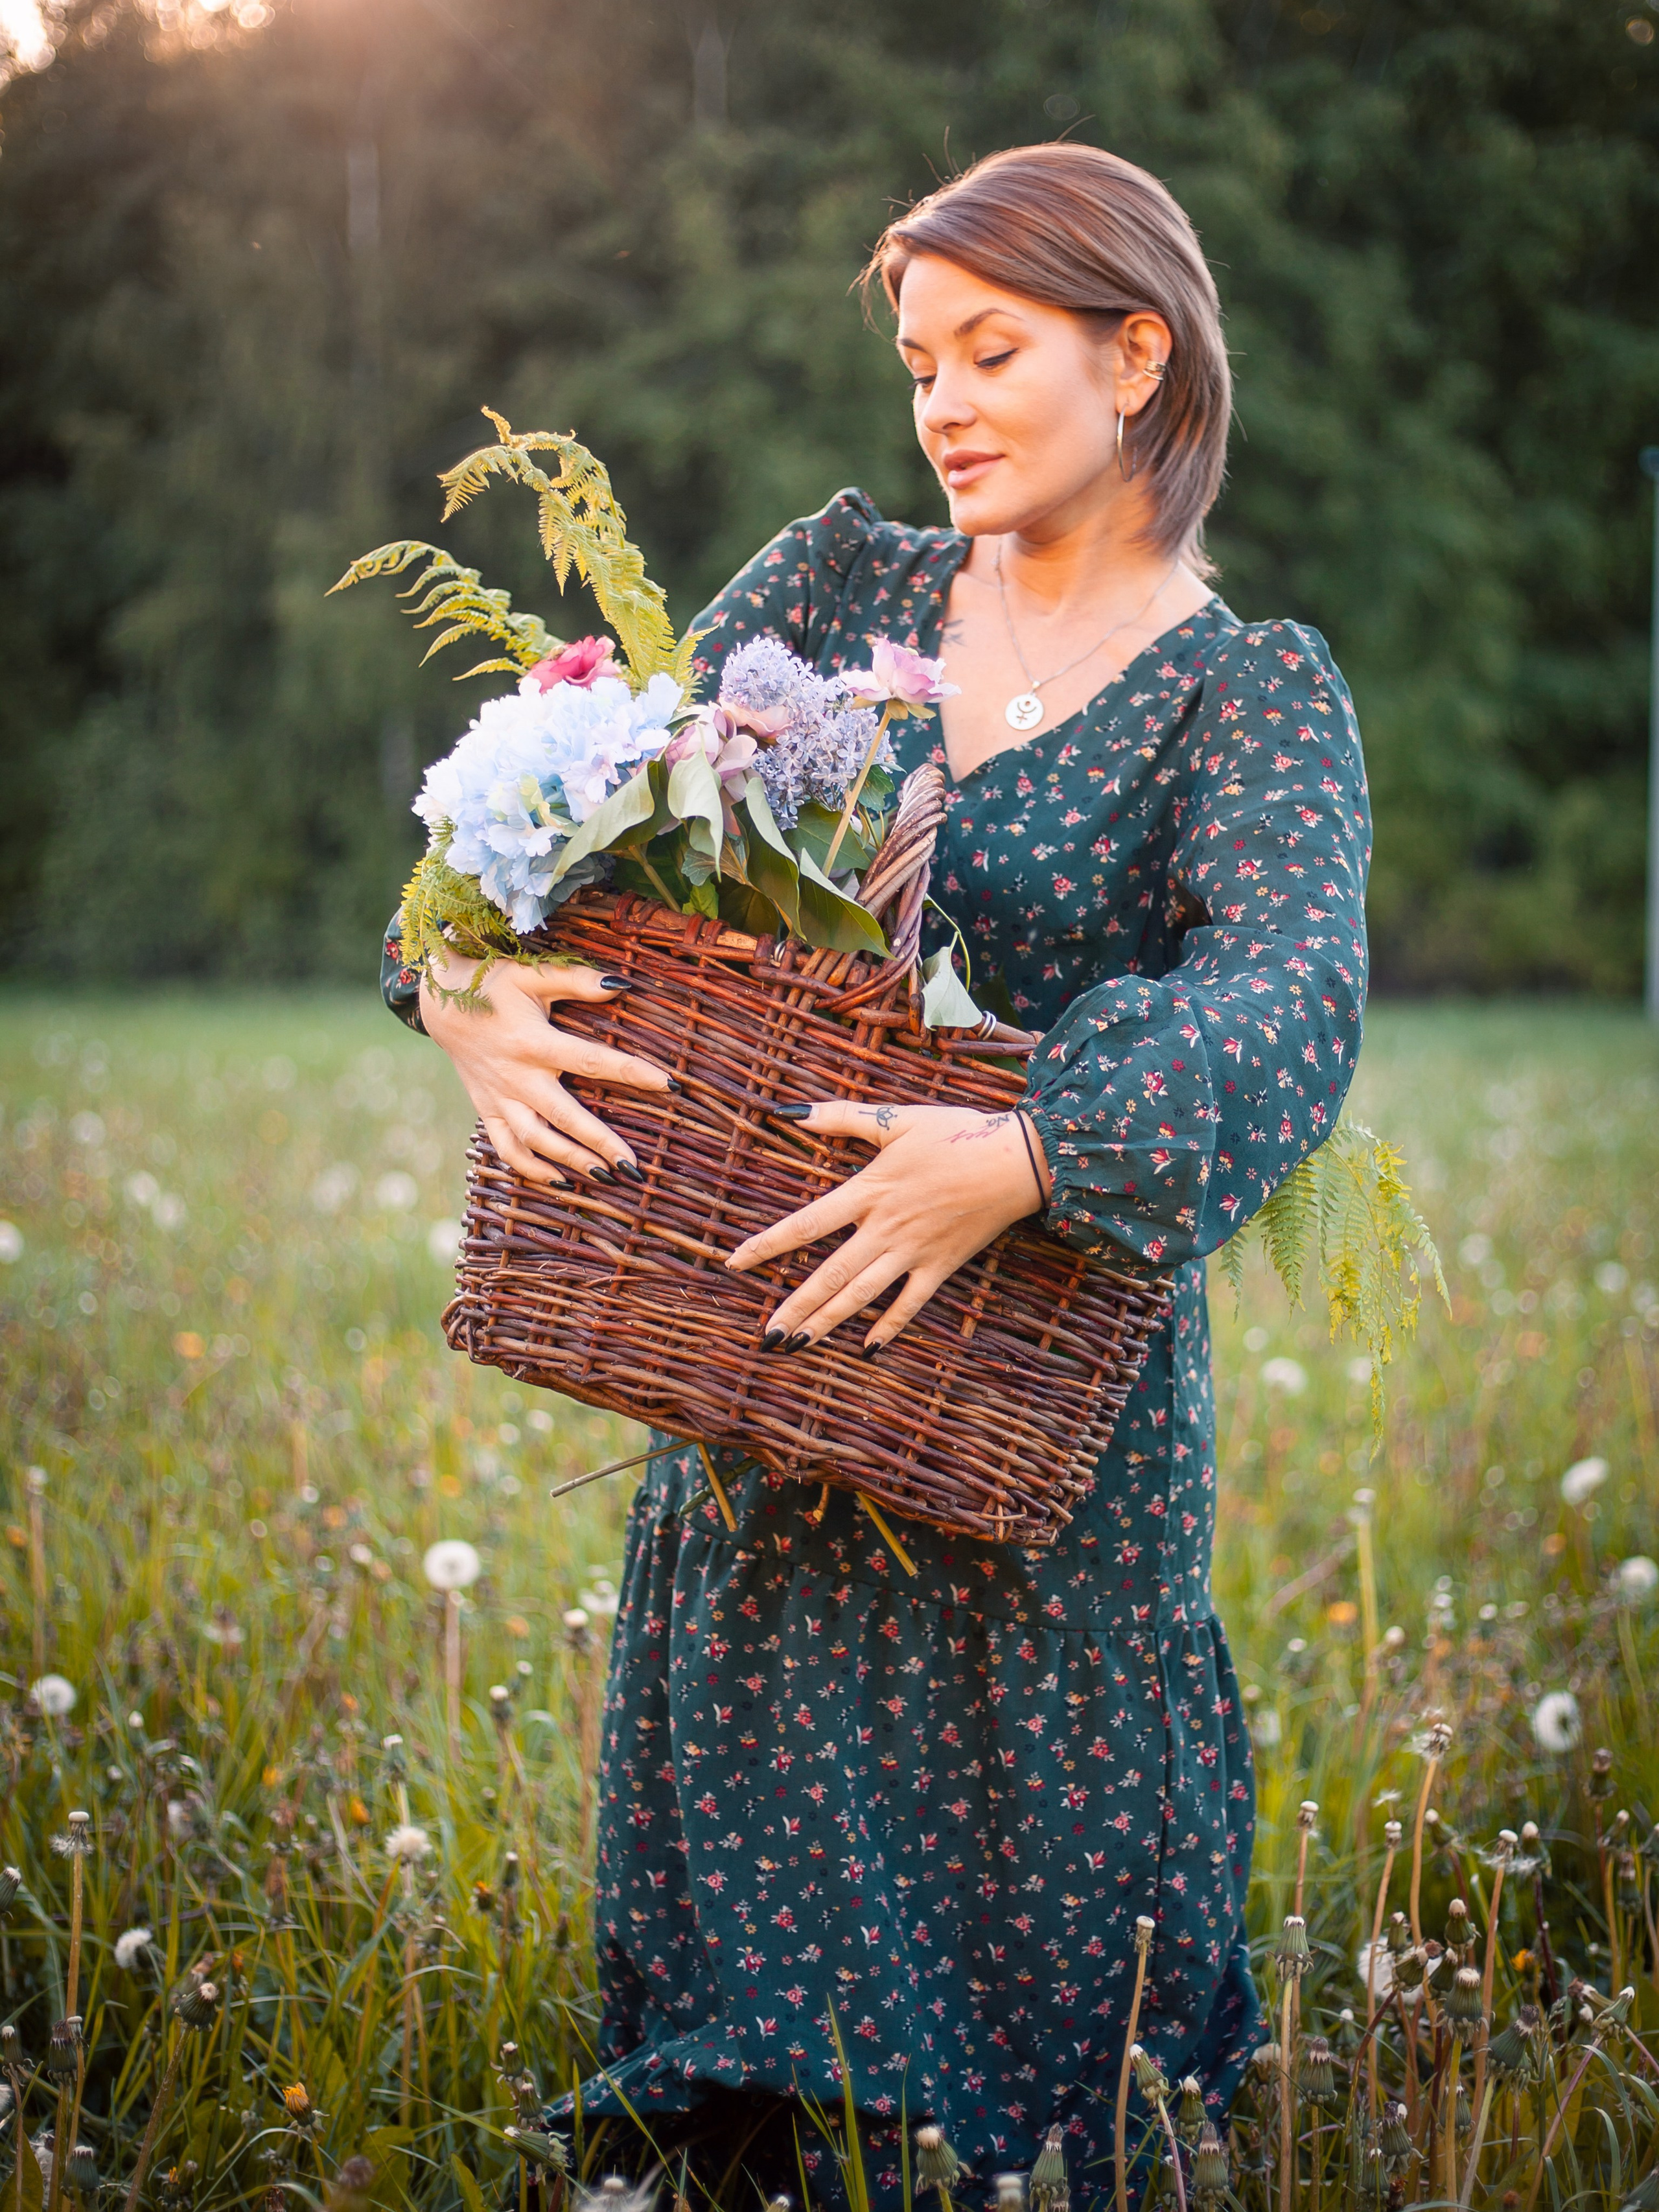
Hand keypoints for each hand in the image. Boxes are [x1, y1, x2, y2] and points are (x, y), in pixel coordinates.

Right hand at [418, 949, 674, 1186]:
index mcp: (534, 1041)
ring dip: (569, 1160)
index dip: (632, 1072)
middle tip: (633, 1166)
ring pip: (535, 1139)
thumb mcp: (533, 974)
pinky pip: (506, 1147)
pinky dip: (529, 1168)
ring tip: (605, 1177)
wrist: (439, 1004)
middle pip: (563, 1115)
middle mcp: (517, 1075)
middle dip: (599, 1142)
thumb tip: (622, 985)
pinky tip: (560, 1181)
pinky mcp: (486, 1109)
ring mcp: (500, 1097)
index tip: (670, 1084)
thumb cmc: (494, 984)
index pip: (591, 1060)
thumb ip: (577, 980)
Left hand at [725, 1101, 1050, 1353]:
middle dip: (796, 1306)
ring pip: (862, 1295)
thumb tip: (788, 1111)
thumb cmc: (956, 1132)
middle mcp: (885, 1227)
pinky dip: (889, 1327)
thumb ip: (840, 1117)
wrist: (1017, 1159)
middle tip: (766, 1335)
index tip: (735, 1263)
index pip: (806, 1223)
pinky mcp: (942, 1266)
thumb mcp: (894, 1119)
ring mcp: (914, 1251)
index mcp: (869, 1190)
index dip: (768, 1244)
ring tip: (796, 1346)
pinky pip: (910, 1304)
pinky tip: (867, 1350)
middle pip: (830, 1274)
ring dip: (827, 1323)